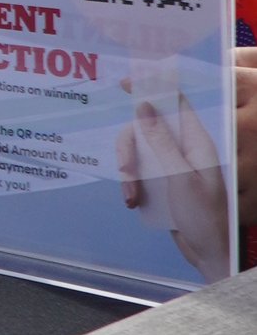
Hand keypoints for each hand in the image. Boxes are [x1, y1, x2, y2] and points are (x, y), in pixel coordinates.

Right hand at [117, 82, 234, 285]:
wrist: (208, 253)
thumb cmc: (204, 217)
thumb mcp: (180, 178)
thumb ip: (161, 142)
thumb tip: (145, 108)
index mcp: (196, 142)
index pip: (174, 102)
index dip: (152, 88)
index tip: (127, 81)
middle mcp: (183, 148)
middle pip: (145, 128)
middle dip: (129, 149)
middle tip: (125, 171)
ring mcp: (171, 164)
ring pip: (137, 151)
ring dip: (128, 172)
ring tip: (132, 195)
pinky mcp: (161, 181)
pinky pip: (138, 171)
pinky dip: (131, 184)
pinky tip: (134, 201)